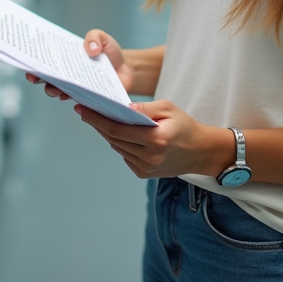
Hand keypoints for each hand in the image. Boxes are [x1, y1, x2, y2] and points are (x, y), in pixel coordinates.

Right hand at [25, 29, 132, 100]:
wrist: (126, 69)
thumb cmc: (110, 53)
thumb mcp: (103, 39)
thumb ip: (95, 38)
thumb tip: (90, 48)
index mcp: (66, 58)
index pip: (47, 59)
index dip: (35, 60)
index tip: (29, 61)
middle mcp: (67, 74)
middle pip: (47, 77)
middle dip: (39, 77)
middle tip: (34, 77)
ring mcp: (76, 87)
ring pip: (58, 90)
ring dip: (53, 90)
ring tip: (54, 88)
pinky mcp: (86, 97)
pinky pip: (75, 99)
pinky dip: (71, 98)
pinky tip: (68, 96)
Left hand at [73, 100, 232, 178]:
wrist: (200, 152)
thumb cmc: (184, 125)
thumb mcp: (168, 108)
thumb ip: (144, 109)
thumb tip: (121, 107)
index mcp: (156, 139)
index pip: (117, 129)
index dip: (97, 119)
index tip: (82, 110)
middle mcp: (149, 157)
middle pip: (113, 139)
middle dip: (97, 124)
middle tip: (84, 111)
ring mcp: (146, 168)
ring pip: (117, 147)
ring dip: (107, 134)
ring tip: (99, 119)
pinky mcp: (143, 174)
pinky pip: (124, 155)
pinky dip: (119, 143)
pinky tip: (119, 133)